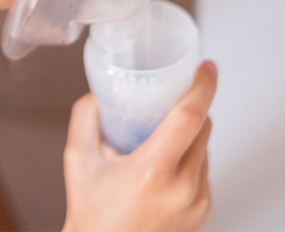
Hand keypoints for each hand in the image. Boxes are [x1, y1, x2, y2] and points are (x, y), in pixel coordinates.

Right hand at [63, 61, 217, 231]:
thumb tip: (99, 91)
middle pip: (202, 128)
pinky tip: (163, 170)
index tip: (206, 68)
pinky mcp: (204, 212)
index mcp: (152, 172)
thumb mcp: (78, 160)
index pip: (190, 116)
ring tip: (156, 144)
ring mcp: (198, 202)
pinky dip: (188, 162)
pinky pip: (204, 171)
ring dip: (188, 137)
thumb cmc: (92, 214)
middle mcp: (182, 189)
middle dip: (188, 109)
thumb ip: (86, 117)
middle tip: (166, 103)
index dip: (202, 86)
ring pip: (204, 149)